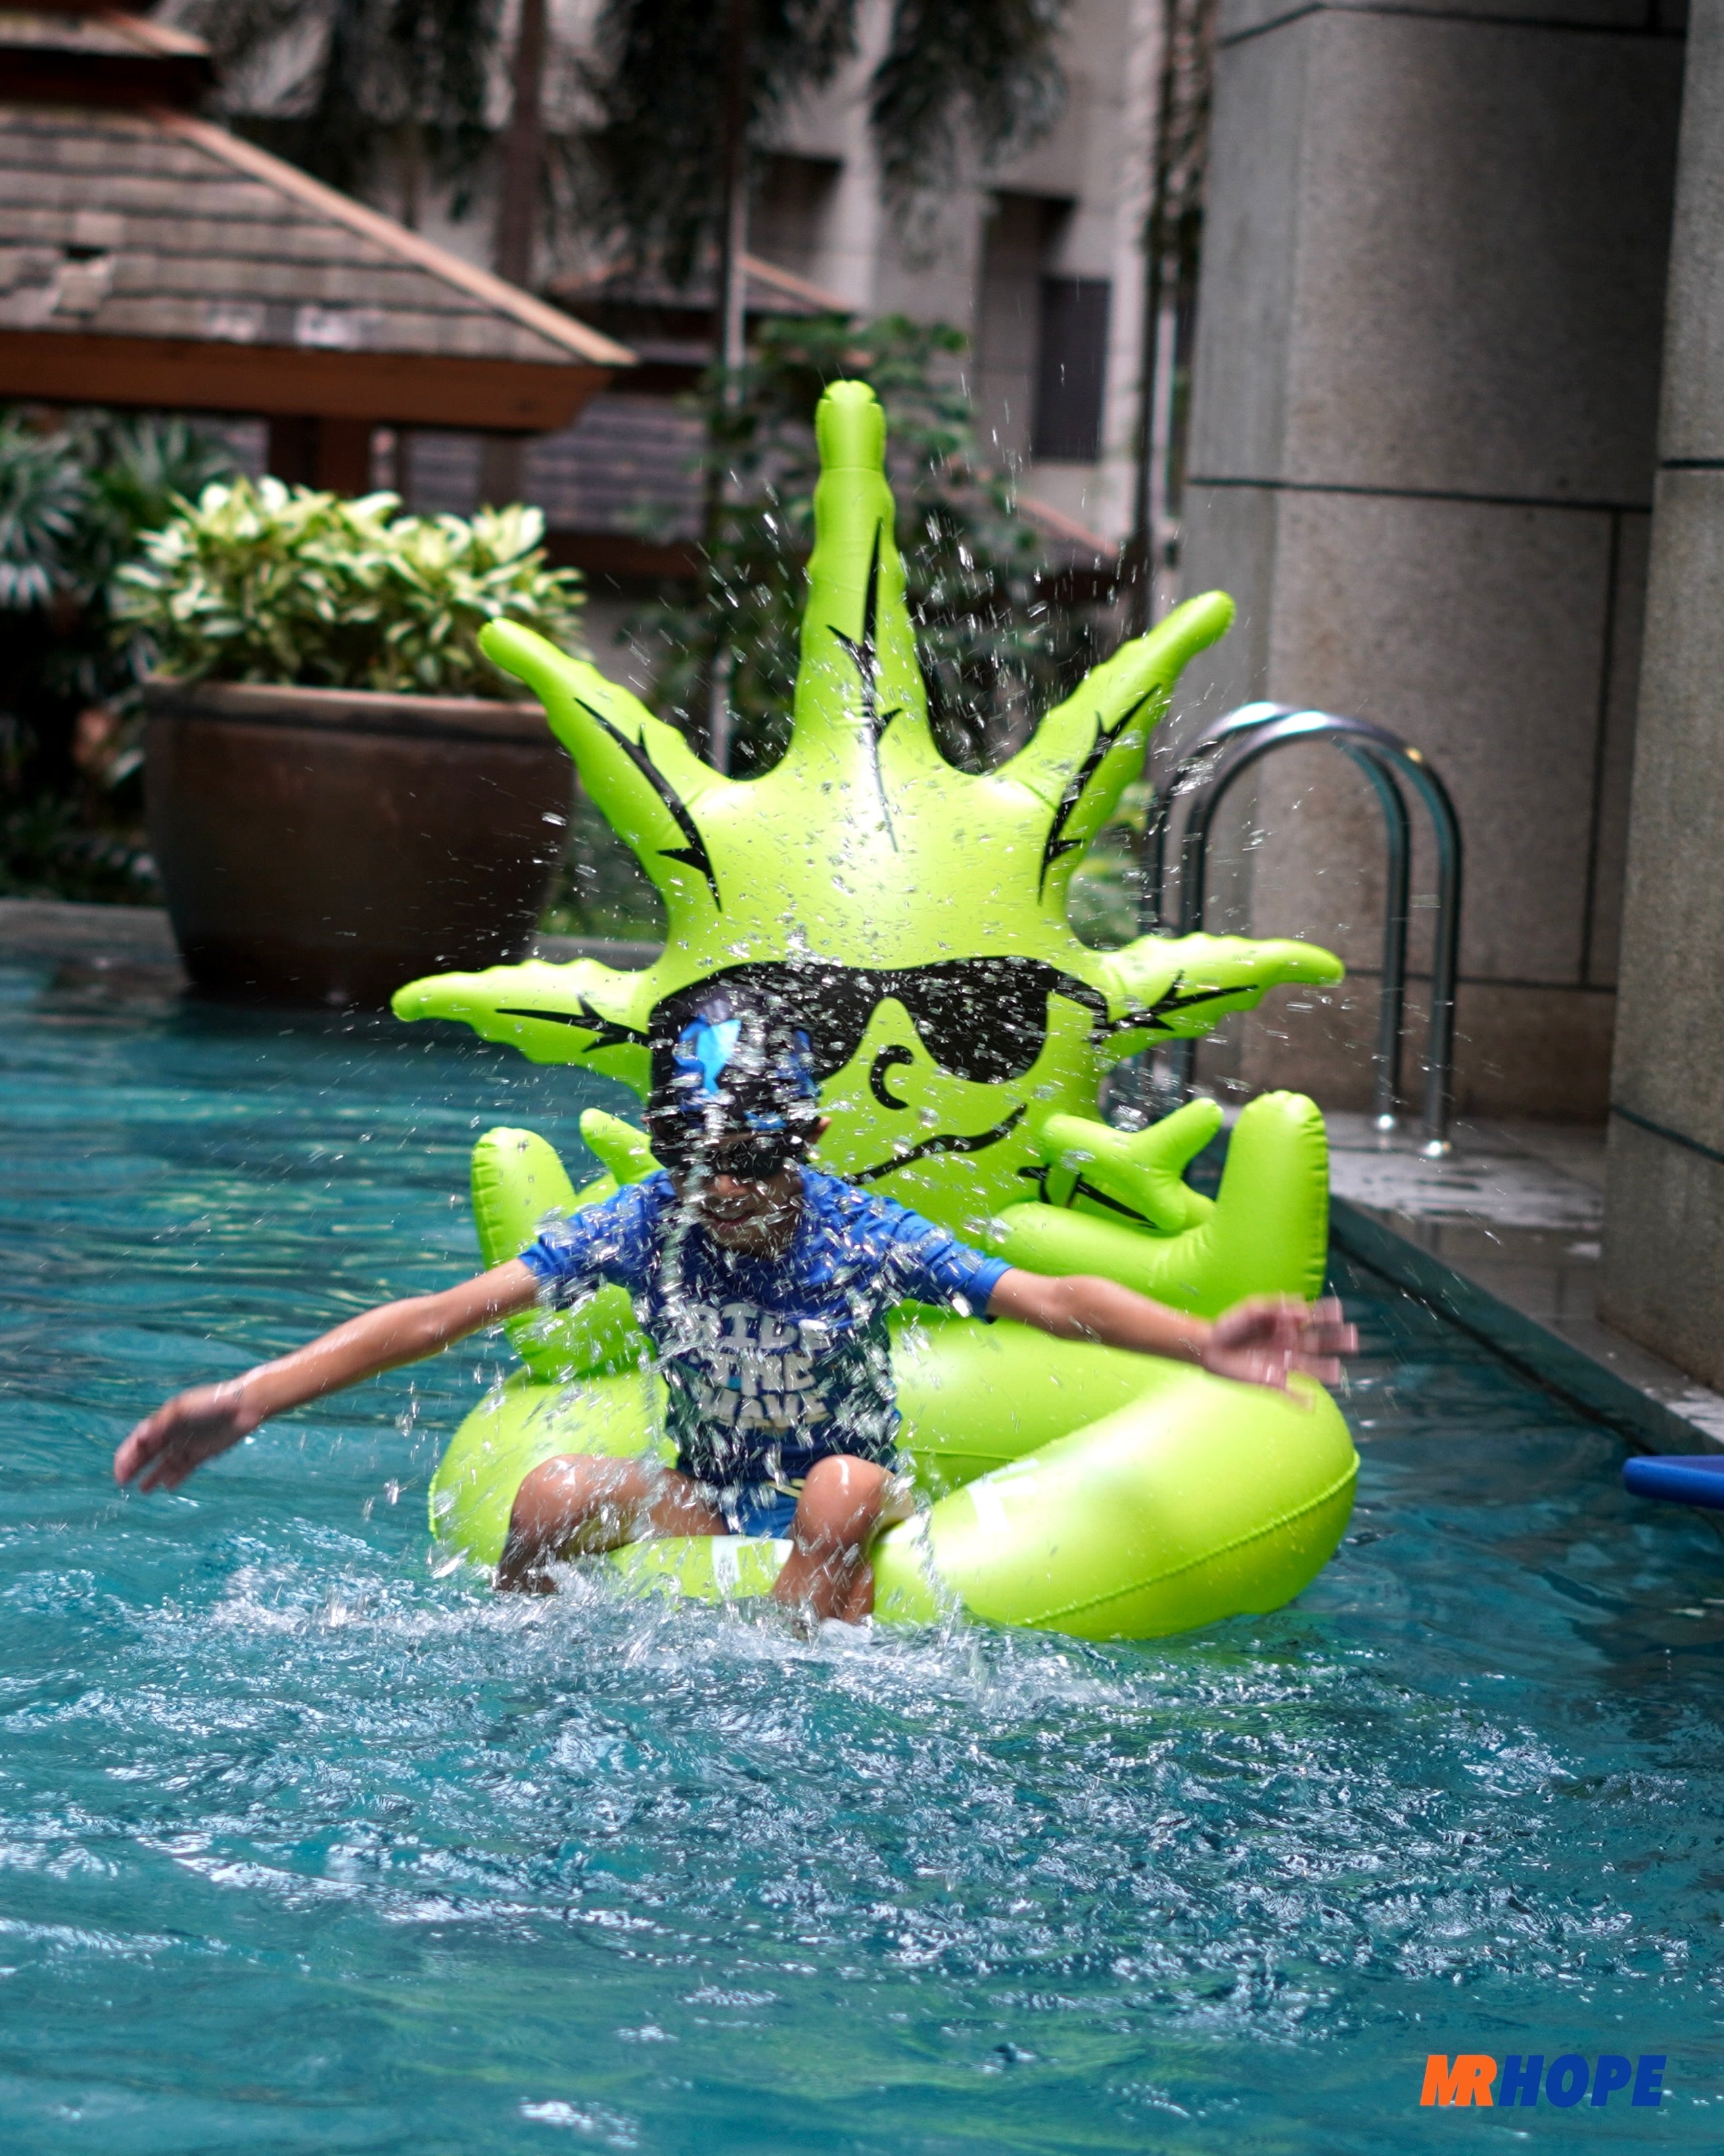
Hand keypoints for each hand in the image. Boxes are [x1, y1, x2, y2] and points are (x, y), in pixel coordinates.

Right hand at [113, 1380, 258, 1491]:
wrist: (244, 1406)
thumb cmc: (211, 1402)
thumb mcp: (182, 1409)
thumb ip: (161, 1424)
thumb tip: (141, 1438)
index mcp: (165, 1419)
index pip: (140, 1439)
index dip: (127, 1454)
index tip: (120, 1470)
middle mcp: (174, 1432)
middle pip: (149, 1453)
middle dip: (135, 1466)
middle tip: (122, 1482)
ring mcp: (187, 1443)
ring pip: (165, 1463)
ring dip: (153, 1475)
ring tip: (143, 1490)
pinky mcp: (202, 1452)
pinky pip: (184, 1468)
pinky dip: (175, 1477)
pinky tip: (168, 1486)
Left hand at [1200, 1296, 1356, 1392]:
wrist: (1209, 1347)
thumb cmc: (1230, 1324)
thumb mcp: (1253, 1308)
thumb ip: (1278, 1307)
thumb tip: (1304, 1308)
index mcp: (1285, 1325)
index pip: (1311, 1319)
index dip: (1326, 1314)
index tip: (1340, 1310)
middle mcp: (1288, 1345)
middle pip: (1318, 1343)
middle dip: (1335, 1341)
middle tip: (1353, 1339)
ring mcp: (1281, 1363)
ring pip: (1309, 1368)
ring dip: (1324, 1370)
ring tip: (1337, 1371)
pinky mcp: (1271, 1380)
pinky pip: (1289, 1392)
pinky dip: (1300, 1399)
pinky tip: (1311, 1404)